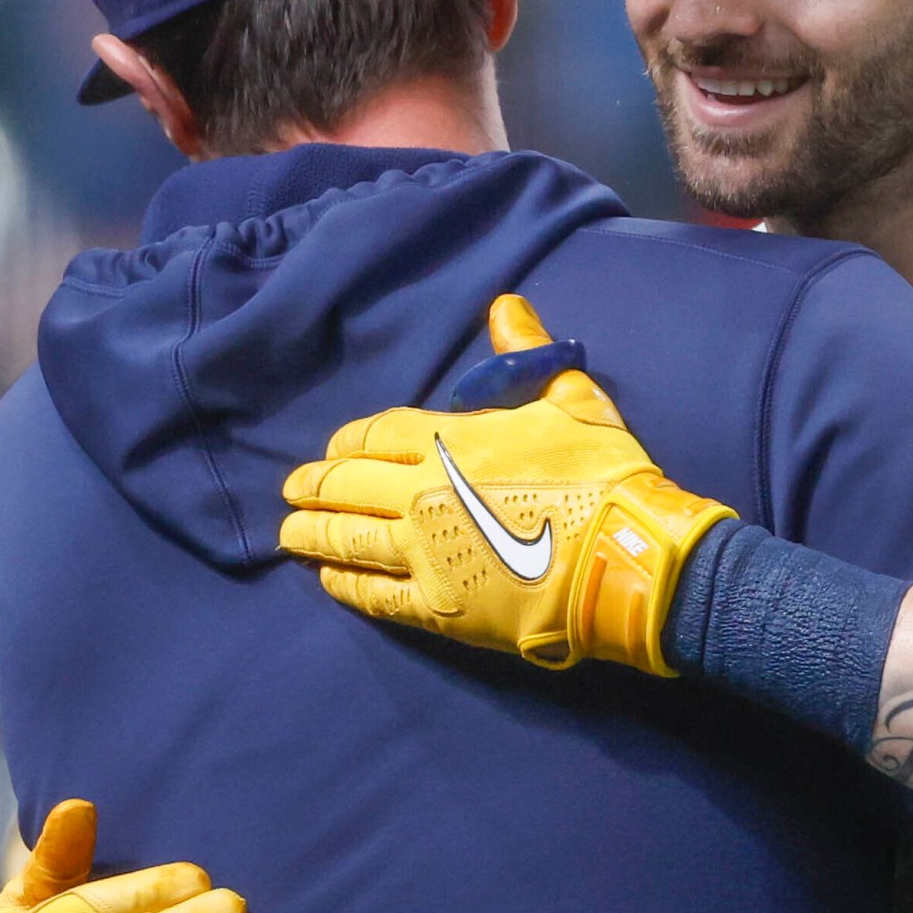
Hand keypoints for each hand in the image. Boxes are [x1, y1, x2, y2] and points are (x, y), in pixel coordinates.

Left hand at [281, 294, 734, 674]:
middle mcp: (421, 493)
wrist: (624, 556)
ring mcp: (424, 552)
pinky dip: (344, 584)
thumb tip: (504, 306)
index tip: (335, 448)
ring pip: (346, 539)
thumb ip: (526, 354)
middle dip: (315, 485)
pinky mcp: (437, 606)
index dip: (349, 442)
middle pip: (347, 485)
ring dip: (311, 533)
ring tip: (288, 534)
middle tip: (292, 489)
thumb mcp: (572, 397)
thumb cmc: (603, 475)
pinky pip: (374, 593)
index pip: (377, 434)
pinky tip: (327, 579)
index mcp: (450, 441)